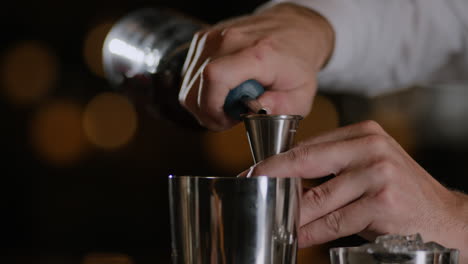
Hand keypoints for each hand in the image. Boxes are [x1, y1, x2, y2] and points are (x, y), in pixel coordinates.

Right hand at [179, 3, 333, 130]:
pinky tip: (223, 89)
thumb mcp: (301, 95)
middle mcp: (229, 40)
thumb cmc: (297, 63)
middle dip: (208, 113)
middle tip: (232, 115)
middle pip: (194, 88)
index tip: (227, 120)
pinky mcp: (202, 39)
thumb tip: (252, 112)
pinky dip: (202, 89)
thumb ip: (279, 109)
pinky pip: (190, 75)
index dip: (212, 107)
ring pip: (187, 84)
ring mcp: (212, 38)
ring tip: (230, 102)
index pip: (215, 77)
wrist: (293, 29)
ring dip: (205, 102)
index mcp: (257, 53)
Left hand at [240, 120, 467, 259]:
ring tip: (274, 219)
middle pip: (307, 163)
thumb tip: (289, 173)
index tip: (256, 170)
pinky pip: (335, 222)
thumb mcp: (369, 165)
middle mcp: (370, 148)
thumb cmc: (400, 192)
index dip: (279, 160)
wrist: (444, 218)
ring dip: (292, 213)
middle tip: (253, 186)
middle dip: (275, 177)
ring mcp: (377, 174)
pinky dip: (313, 232)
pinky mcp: (382, 202)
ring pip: (319, 198)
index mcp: (363, 133)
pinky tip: (299, 236)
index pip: (309, 146)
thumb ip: (335, 164)